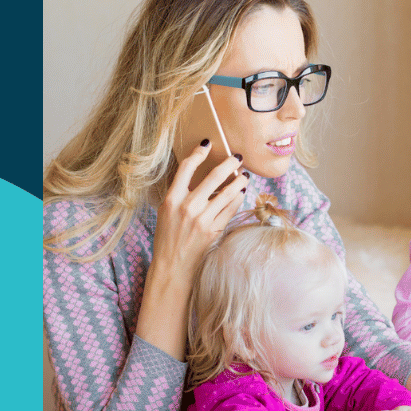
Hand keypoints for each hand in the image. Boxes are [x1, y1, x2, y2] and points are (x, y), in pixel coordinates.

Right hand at [134, 143, 246, 359]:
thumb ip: (180, 194)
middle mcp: (186, 207)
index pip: (185, 168)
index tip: (208, 144)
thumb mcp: (166, 212)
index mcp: (171, 199)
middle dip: (228, 164)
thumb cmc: (168, 237)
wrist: (172, 266)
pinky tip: (240, 194)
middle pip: (212, 177)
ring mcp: (201, 219)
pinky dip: (237, 199)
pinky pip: (231, 209)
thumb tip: (201, 174)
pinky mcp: (214, 230)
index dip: (198, 153)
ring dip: (238, 181)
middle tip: (237, 157)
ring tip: (244, 175)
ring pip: (227, 193)